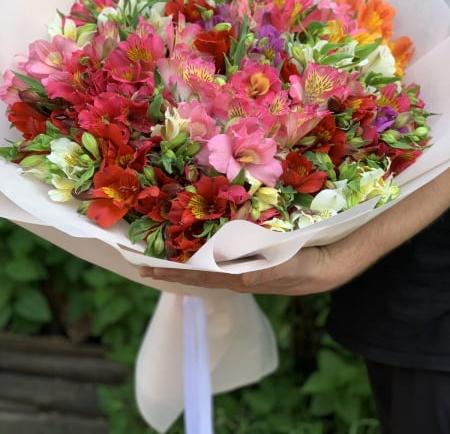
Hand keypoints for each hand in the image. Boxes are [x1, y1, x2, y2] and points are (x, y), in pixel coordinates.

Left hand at [139, 244, 342, 295]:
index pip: (200, 276)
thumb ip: (268, 273)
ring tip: (163, 262)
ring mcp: (243, 271)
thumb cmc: (310, 266)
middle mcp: (237, 277)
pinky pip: (221, 261)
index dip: (174, 273)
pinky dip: (204, 258)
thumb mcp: (291, 267)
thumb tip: (242, 277)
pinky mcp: (252, 262)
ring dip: (184, 265)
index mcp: (241, 278)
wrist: (329, 267)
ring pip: (207, 269)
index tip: (148, 270)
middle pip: (197, 275)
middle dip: (170, 271)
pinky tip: (198, 254)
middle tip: (141, 267)